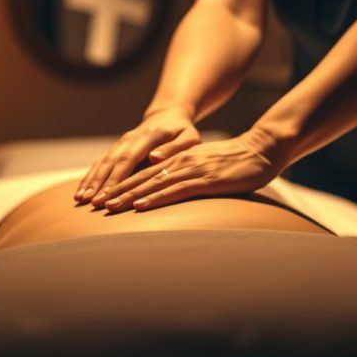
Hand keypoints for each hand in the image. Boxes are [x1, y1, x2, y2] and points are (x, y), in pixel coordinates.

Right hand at [74, 106, 200, 205]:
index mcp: (149, 136)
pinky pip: (100, 163)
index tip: (109, 194)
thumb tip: (154, 157)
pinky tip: (81, 192)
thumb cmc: (183, 132)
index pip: (130, 159)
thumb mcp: (189, 138)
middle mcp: (130, 138)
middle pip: (112, 162)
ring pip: (103, 162)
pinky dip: (90, 177)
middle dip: (100, 183)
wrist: (168, 116)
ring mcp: (121, 143)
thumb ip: (174, 148)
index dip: (118, 177)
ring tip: (81, 199)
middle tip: (91, 202)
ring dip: (91, 181)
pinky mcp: (116, 149)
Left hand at [98, 131, 283, 212]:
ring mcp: (191, 170)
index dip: (120, 186)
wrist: (262, 150)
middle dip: (116, 192)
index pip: (142, 174)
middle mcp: (179, 163)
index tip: (101, 198)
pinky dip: (155, 198)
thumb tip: (169, 191)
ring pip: (152, 184)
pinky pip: (175, 190)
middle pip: (141, 178)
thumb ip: (186, 178)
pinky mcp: (205, 180)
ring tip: (109, 207)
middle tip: (94, 205)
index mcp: (177, 161)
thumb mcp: (205, 170)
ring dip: (129, 196)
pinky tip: (141, 205)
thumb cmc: (236, 164)